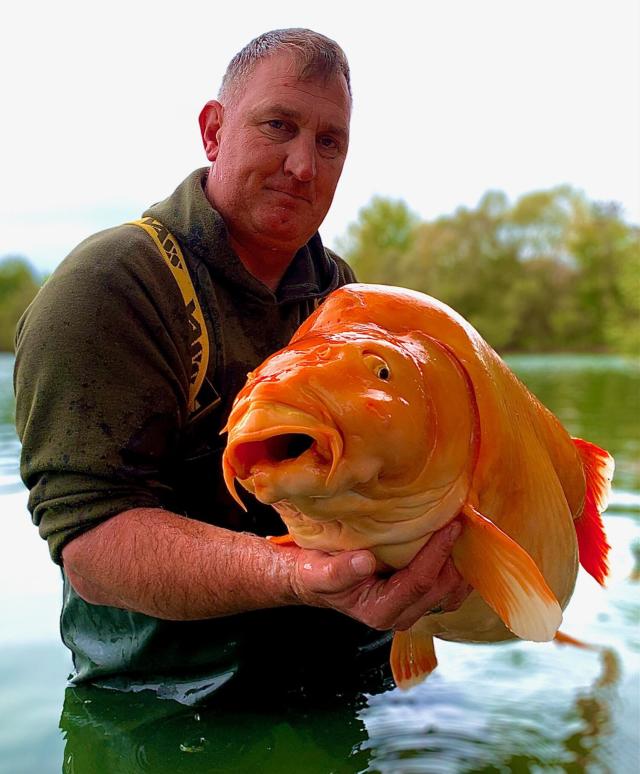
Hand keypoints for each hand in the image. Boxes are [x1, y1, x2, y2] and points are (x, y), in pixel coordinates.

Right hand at [287, 520, 470, 630]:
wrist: (313, 579)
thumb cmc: (315, 573)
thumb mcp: (318, 571)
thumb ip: (339, 571)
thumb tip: (364, 561)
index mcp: (380, 612)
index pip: (419, 583)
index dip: (437, 554)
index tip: (451, 526)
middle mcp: (400, 615)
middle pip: (441, 590)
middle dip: (456, 558)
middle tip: (466, 523)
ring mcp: (410, 609)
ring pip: (449, 594)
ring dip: (461, 566)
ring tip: (468, 534)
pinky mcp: (415, 598)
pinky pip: (445, 589)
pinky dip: (455, 567)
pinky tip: (458, 545)